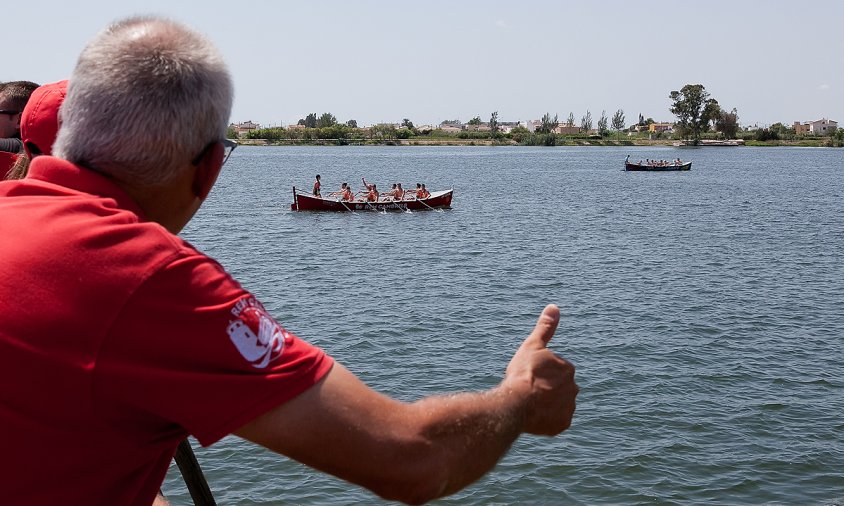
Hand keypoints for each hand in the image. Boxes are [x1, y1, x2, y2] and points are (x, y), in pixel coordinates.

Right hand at [503, 304, 577, 435]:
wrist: (517, 403)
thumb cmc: (523, 373)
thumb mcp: (532, 345)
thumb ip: (545, 328)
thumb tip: (554, 307)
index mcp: (568, 369)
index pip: (554, 370)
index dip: (539, 372)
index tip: (528, 375)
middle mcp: (573, 388)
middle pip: (557, 388)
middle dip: (544, 389)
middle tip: (527, 390)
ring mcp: (568, 408)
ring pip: (556, 405)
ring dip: (545, 405)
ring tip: (528, 405)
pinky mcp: (563, 424)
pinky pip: (555, 421)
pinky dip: (546, 420)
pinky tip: (533, 417)